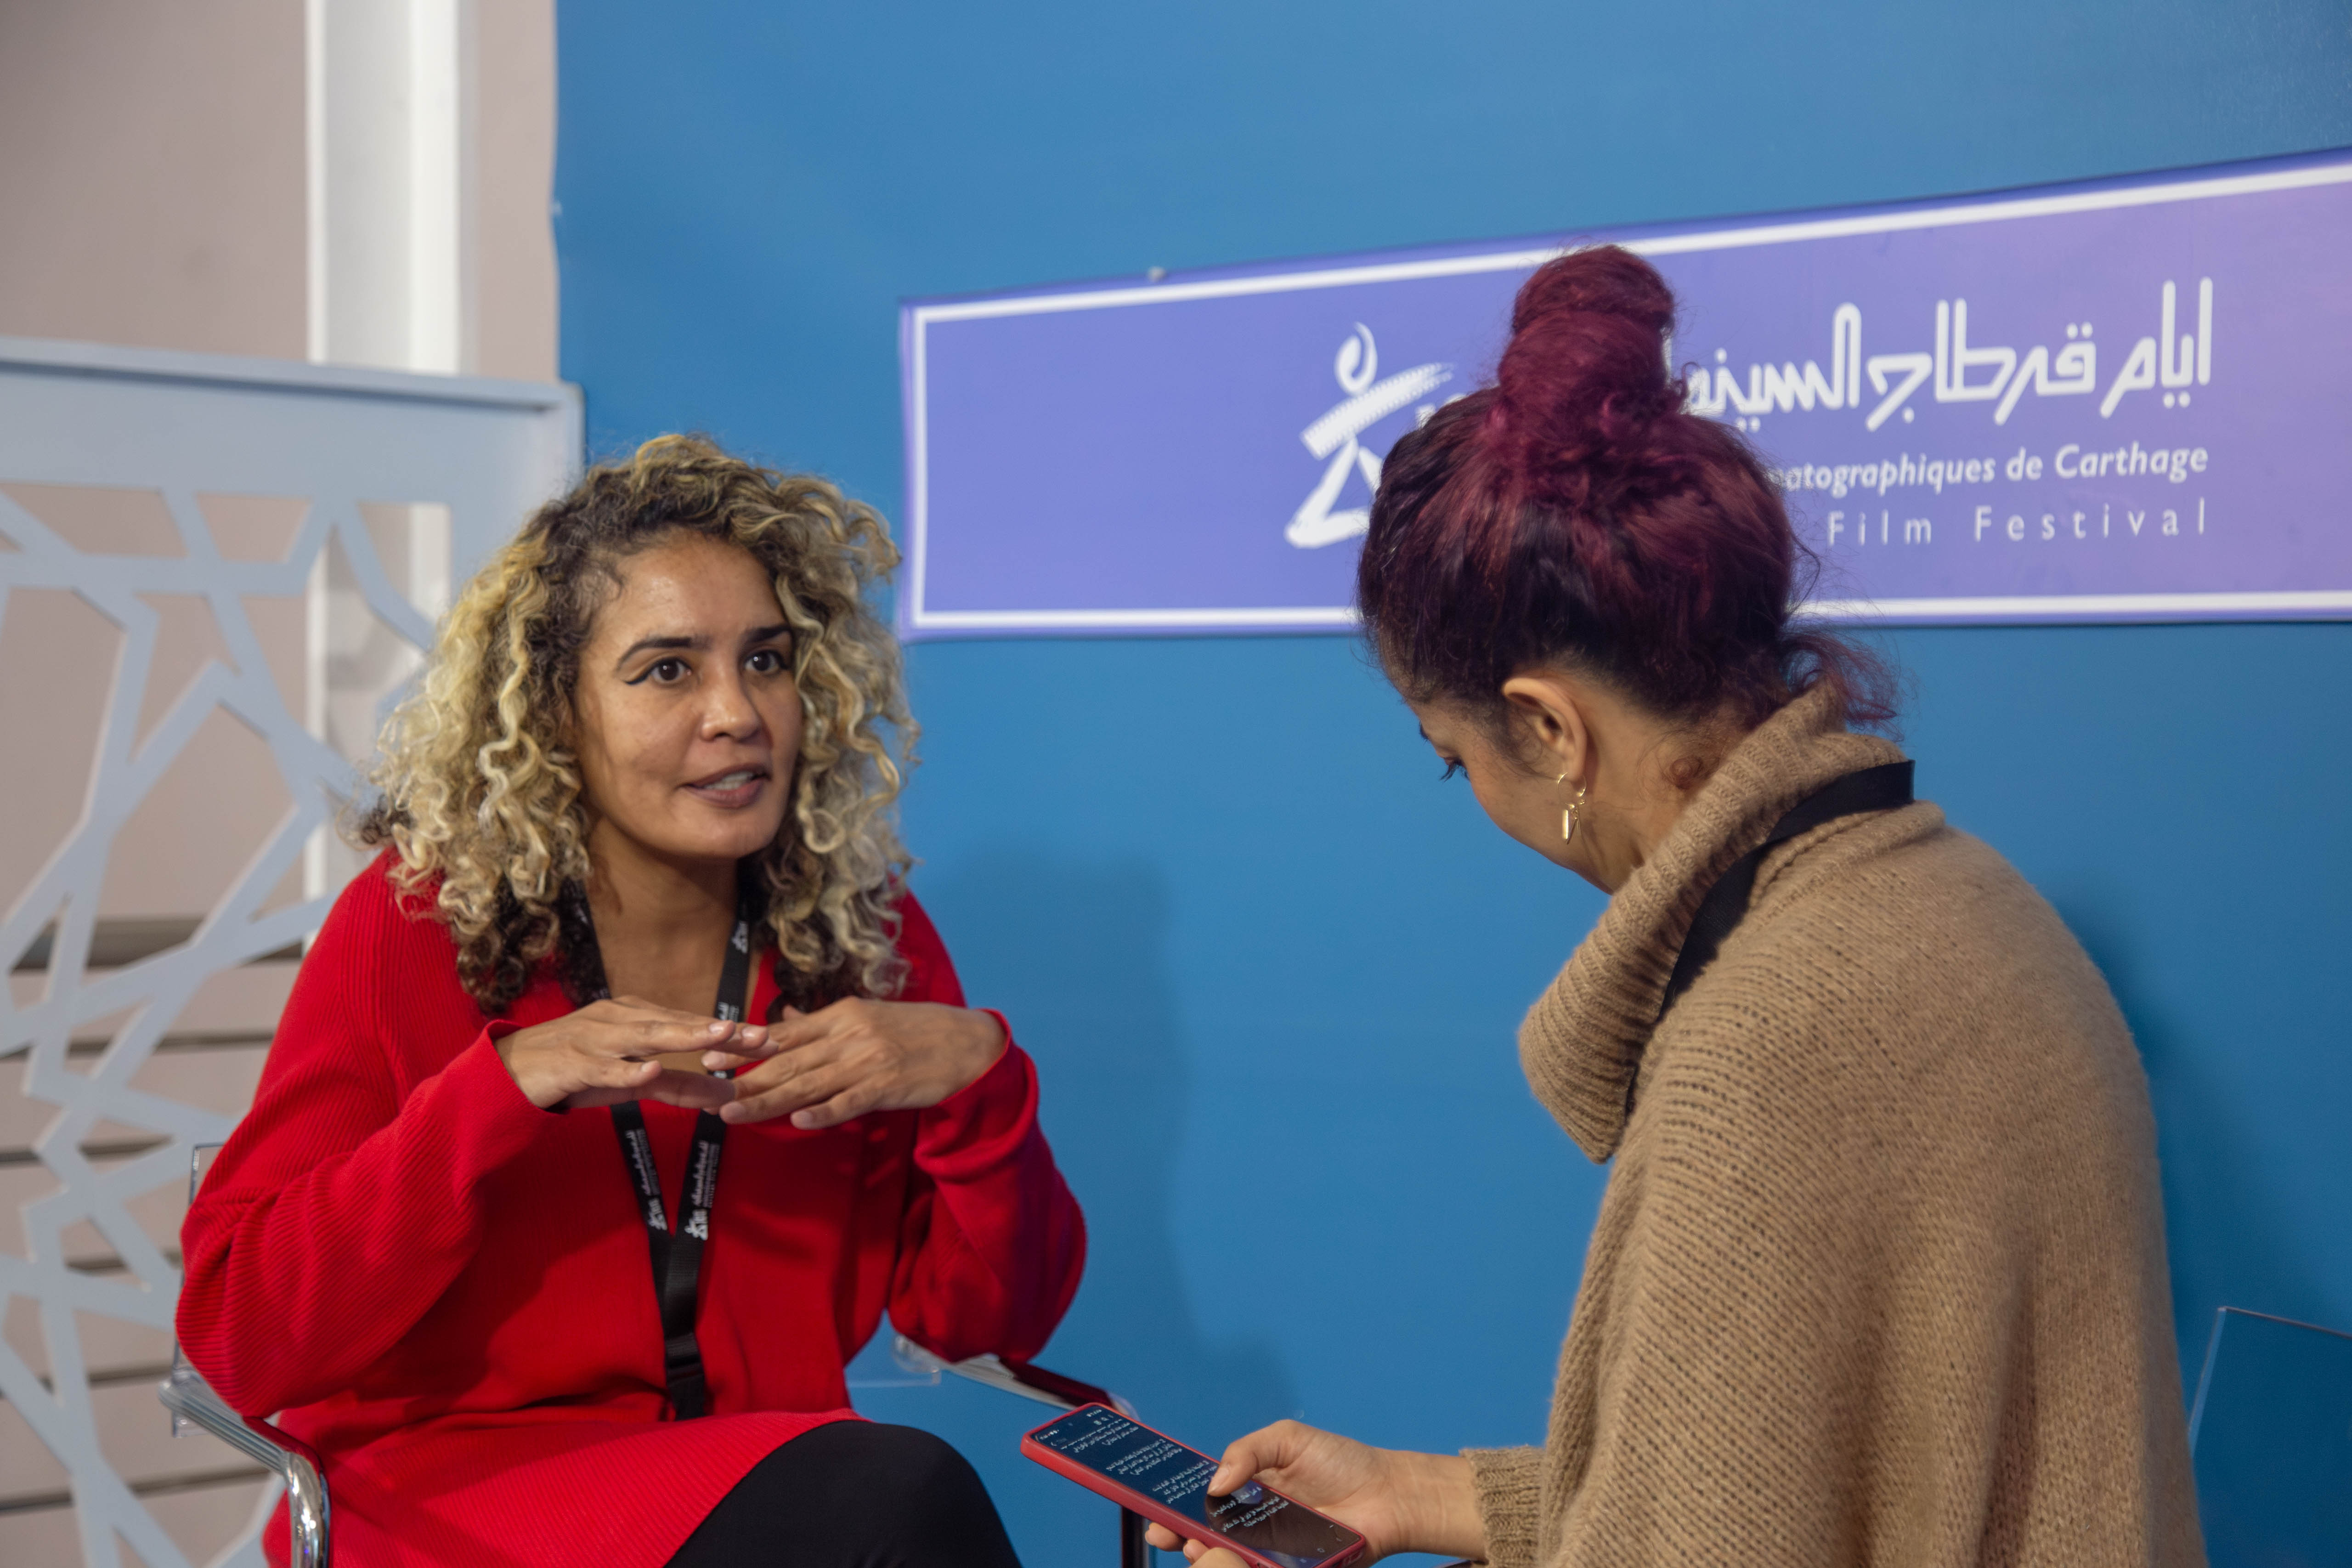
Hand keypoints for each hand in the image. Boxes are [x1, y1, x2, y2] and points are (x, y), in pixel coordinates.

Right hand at [495, 996, 766, 1111]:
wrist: (509, 1074)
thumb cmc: (576, 1071)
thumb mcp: (633, 1081)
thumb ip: (678, 1087)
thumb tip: (726, 1096)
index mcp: (635, 1018)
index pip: (692, 1024)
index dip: (731, 1033)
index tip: (772, 1039)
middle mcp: (619, 1021)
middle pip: (677, 1025)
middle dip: (720, 1031)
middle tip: (761, 1037)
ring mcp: (594, 1039)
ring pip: (644, 1036)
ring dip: (683, 1036)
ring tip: (718, 1036)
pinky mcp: (571, 1063)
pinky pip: (602, 1067)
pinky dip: (626, 1071)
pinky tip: (648, 1071)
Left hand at [707, 998, 1004, 1128]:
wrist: (965, 1043)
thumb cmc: (915, 1030)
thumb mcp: (867, 1016)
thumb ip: (824, 1021)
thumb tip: (788, 1019)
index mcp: (841, 1016)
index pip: (783, 1032)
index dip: (745, 1046)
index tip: (710, 1056)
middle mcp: (849, 1036)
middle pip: (788, 1062)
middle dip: (746, 1080)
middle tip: (709, 1094)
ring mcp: (868, 1061)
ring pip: (809, 1084)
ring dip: (770, 1101)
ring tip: (736, 1113)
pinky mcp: (887, 1085)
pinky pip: (850, 1101)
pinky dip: (824, 1112)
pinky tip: (799, 1121)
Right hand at [1141, 1421, 1485, 1566]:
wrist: (1388, 1496)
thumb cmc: (1341, 1462)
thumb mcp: (1289, 1440)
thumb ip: (1248, 1451)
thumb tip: (1216, 1481)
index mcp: (1246, 1490)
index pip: (1199, 1500)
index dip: (1173, 1507)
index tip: (1155, 1513)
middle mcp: (1252, 1524)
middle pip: (1204, 1536)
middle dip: (1180, 1536)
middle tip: (1173, 1535)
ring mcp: (1269, 1552)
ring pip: (1227, 1560)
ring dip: (1208, 1557)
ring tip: (1202, 1549)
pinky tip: (1235, 1562)